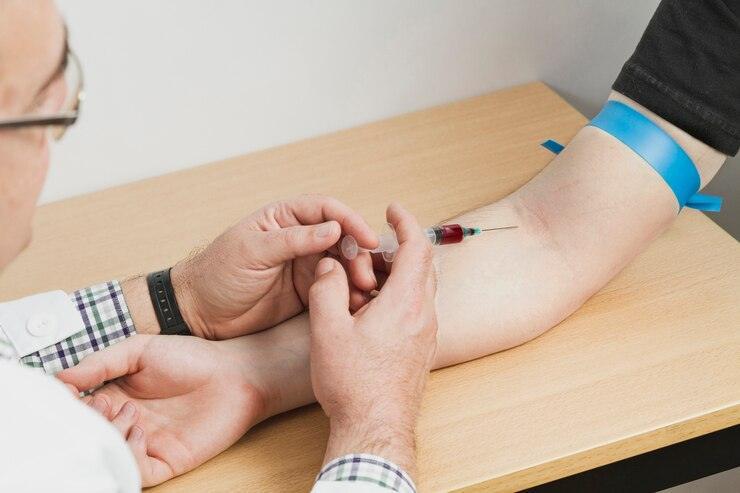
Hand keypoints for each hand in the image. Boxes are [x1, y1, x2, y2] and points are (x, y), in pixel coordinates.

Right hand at [57, 335, 263, 486]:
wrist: (235, 373)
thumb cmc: (192, 358)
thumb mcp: (140, 350)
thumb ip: (101, 363)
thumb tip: (60, 378)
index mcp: (114, 397)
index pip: (76, 410)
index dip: (68, 405)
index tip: (69, 392)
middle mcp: (125, 424)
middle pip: (88, 437)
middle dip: (86, 423)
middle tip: (101, 403)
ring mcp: (144, 445)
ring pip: (107, 457)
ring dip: (109, 436)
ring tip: (129, 412)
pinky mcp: (165, 462)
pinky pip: (135, 472)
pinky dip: (129, 455)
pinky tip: (141, 430)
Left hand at [173, 195, 377, 338]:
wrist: (200, 313)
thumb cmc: (218, 273)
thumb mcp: (253, 251)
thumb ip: (294, 240)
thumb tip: (334, 228)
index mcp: (285, 218)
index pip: (326, 210)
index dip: (350, 221)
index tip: (368, 240)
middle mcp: (300, 238)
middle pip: (342, 238)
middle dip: (358, 254)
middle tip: (365, 277)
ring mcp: (305, 265)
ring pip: (342, 264)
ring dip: (356, 276)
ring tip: (362, 293)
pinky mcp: (307, 291)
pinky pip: (334, 288)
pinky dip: (347, 295)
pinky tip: (353, 305)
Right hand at [308, 203, 437, 475]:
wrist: (374, 429)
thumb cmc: (353, 383)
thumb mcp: (328, 329)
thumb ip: (327, 288)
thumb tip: (330, 266)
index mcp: (406, 302)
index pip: (417, 246)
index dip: (405, 221)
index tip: (391, 209)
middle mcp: (424, 315)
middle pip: (420, 266)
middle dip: (394, 252)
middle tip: (365, 255)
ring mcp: (426, 335)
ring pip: (418, 290)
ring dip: (393, 278)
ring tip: (361, 288)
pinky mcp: (421, 351)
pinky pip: (415, 312)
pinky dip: (397, 299)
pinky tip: (369, 315)